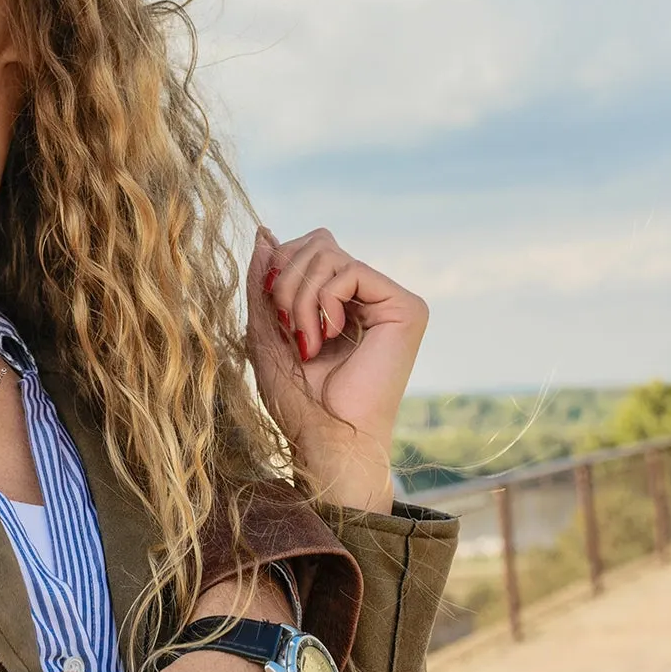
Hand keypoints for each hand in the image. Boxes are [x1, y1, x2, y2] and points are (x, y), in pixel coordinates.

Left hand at [247, 226, 427, 511]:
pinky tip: (329, 337)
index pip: (309, 246)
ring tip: (305, 341)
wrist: (327, 440)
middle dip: (286, 280)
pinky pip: (349, 270)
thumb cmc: (297, 398)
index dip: (280, 267)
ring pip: (328, 253)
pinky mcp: (406, 307)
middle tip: (286, 326)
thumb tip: (264, 231)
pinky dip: (323, 301)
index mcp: (342, 299)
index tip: (272, 313)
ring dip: (300, 297)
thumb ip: (264, 280)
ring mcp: (390, 299)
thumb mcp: (266, 328)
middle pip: (318, 241)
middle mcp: (370, 294)